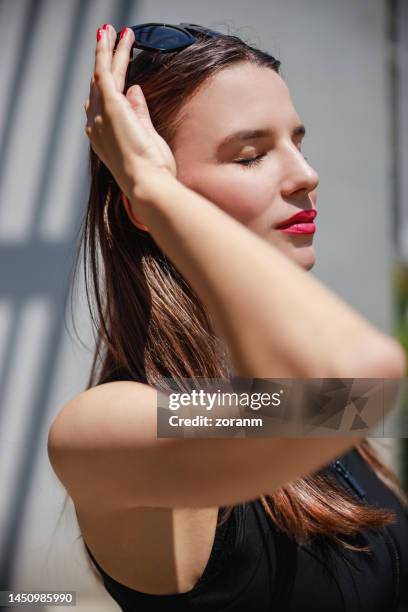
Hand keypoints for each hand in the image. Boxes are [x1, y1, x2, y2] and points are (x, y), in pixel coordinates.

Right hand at [84, 25, 176, 200]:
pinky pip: (106, 71)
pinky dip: (106, 52)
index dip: (105, 86)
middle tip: (107, 39)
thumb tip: (136, 90)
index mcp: (104, 139)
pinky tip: (110, 35)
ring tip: (111, 31)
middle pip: (99, 86)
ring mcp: (101, 116)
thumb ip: (139, 115)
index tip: (109, 71)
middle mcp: (97, 126)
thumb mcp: (146, 140)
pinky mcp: (111, 106)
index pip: (101, 105)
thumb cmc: (152, 173)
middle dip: (103, 62)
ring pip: (102, 75)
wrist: (147, 184)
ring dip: (107, 51)